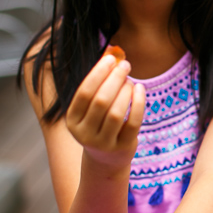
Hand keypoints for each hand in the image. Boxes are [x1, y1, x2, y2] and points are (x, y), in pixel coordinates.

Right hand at [65, 53, 144, 170]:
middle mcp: (84, 134)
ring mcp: (104, 143)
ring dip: (126, 91)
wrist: (107, 158)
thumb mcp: (93, 107)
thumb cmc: (100, 122)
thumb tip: (113, 53)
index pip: (84, 93)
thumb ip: (99, 84)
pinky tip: (140, 89)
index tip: (111, 58)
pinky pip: (133, 122)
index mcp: (72, 120)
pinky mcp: (122, 147)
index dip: (98, 73)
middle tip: (126, 65)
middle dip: (114, 79)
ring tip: (131, 80)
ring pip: (116, 112)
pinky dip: (139, 103)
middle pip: (100, 101)